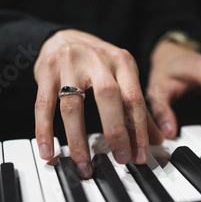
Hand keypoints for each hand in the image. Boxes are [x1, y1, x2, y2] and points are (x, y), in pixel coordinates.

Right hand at [34, 29, 162, 178]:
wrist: (64, 37)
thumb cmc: (97, 64)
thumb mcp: (122, 78)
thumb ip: (137, 110)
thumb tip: (157, 140)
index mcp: (122, 61)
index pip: (134, 98)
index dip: (139, 130)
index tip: (140, 155)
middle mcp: (97, 59)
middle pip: (107, 97)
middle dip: (116, 132)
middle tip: (119, 159)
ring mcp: (69, 63)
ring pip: (72, 106)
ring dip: (77, 140)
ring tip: (82, 164)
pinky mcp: (46, 71)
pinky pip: (43, 106)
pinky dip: (44, 131)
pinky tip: (48, 152)